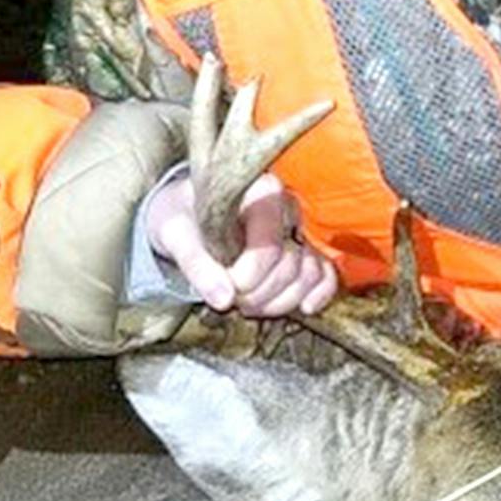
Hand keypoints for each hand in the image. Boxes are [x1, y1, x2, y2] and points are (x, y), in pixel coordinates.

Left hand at [148, 172, 337, 317]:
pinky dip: (318, 295)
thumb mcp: (175, 234)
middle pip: (290, 266)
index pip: (268, 246)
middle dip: (259, 294)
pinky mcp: (303, 251)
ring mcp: (297, 230)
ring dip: (280, 302)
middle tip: (232, 300)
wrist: (185, 215)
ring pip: (308, 275)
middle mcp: (286, 207)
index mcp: (258, 192)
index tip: (227, 285)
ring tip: (249, 305)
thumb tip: (223, 299)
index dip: (248, 277)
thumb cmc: (180, 216)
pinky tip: (302, 308)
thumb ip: (196, 264)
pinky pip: (326, 275)